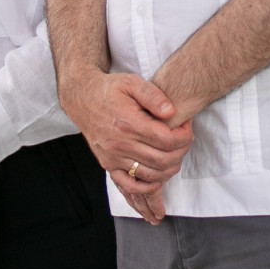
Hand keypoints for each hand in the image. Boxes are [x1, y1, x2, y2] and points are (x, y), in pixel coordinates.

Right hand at [62, 70, 193, 182]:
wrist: (82, 99)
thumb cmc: (110, 89)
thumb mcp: (132, 82)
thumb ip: (153, 95)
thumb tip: (171, 112)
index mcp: (129, 123)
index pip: (167, 140)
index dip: (184, 136)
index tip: (187, 127)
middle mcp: (120, 144)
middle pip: (163, 159)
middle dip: (182, 151)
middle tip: (185, 140)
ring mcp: (113, 157)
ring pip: (151, 174)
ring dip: (170, 168)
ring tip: (176, 154)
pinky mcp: (108, 164)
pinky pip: (130, 184)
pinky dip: (148, 186)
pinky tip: (158, 177)